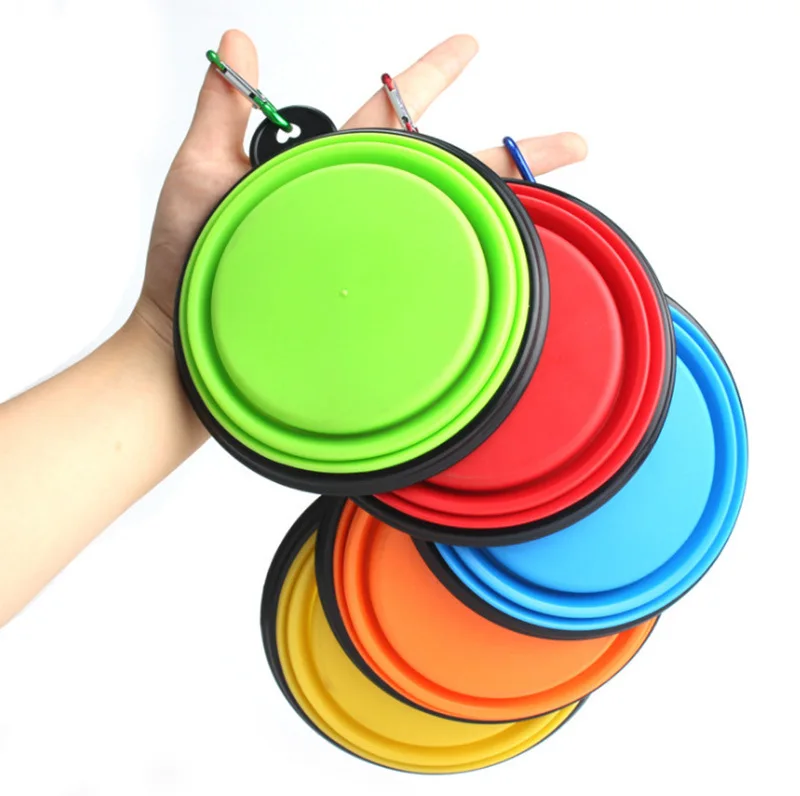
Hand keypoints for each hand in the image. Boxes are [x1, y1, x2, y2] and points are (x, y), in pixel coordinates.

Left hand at [134, 29, 586, 347]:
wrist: (186, 345)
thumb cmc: (186, 266)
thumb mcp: (199, 177)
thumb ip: (222, 112)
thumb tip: (235, 39)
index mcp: (329, 175)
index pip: (391, 117)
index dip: (429, 77)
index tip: (470, 47)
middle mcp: (360, 214)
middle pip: (447, 173)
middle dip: (510, 155)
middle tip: (571, 143)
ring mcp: (370, 261)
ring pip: (448, 227)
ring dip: (505, 215)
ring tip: (557, 206)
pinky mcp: (370, 306)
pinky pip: (428, 284)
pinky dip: (468, 276)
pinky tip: (504, 276)